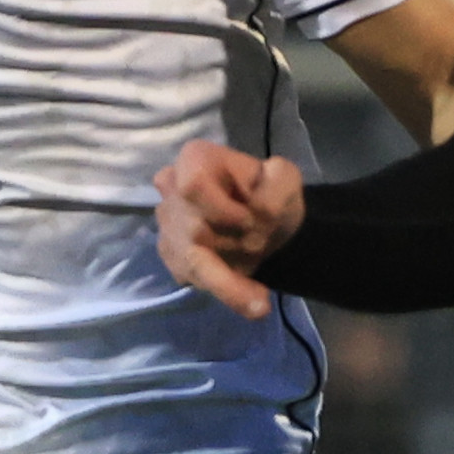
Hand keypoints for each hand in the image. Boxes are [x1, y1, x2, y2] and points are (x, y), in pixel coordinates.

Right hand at [156, 140, 306, 322]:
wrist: (271, 228)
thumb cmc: (272, 195)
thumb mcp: (287, 178)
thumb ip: (277, 183)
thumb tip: (258, 212)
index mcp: (194, 160)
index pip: (192, 186)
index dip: (221, 209)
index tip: (248, 221)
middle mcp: (170, 190)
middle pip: (195, 229)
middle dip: (236, 244)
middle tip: (262, 244)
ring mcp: (166, 226)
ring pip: (192, 261)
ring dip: (232, 271)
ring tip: (260, 273)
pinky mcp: (171, 257)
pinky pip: (192, 279)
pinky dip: (227, 290)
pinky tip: (250, 293)